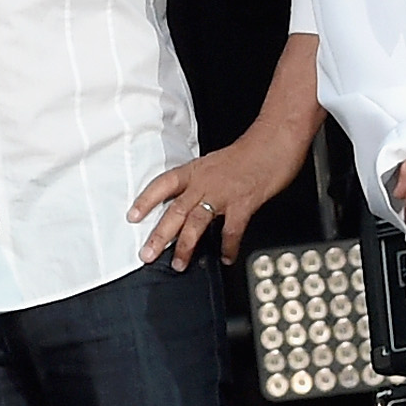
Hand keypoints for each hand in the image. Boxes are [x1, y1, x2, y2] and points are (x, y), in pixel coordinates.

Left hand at [131, 128, 309, 271]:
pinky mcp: (243, 202)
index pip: (163, 184)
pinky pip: (232, 229)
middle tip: (146, 254)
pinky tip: (225, 257)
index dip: (145, 200)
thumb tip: (190, 201)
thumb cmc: (248, 153)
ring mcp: (223, 193)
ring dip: (186, 245)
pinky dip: (228, 246)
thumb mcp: (215, 164)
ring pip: (197, 222)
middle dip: (159, 234)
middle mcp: (204, 182)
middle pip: (175, 210)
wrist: (274, 140)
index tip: (132, 217)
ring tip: (178, 264)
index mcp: (195, 170)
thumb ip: (201, 182)